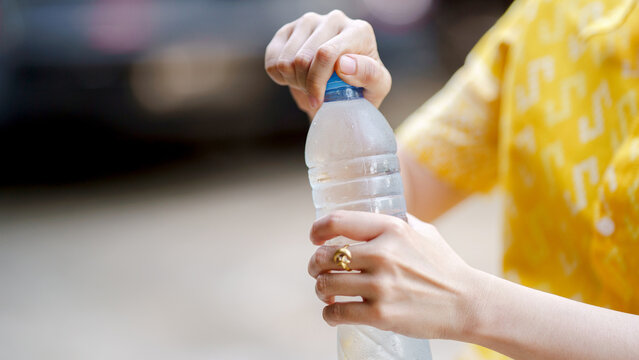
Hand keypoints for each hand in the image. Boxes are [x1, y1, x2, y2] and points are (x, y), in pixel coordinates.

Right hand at [264, 10, 391, 117]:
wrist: (343, 87)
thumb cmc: (363, 87)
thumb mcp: (376, 88)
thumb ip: (369, 75)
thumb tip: (343, 64)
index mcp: (359, 31)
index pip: (326, 53)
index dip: (317, 83)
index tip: (318, 102)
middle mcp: (334, 19)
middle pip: (303, 58)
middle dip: (306, 86)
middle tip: (316, 96)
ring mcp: (308, 22)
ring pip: (285, 61)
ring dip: (293, 82)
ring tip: (309, 86)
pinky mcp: (288, 30)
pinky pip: (272, 60)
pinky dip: (280, 77)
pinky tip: (296, 78)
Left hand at [307, 211, 481, 339]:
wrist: (467, 303)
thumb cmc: (444, 266)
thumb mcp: (423, 232)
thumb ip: (395, 222)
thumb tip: (366, 217)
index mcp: (391, 229)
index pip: (337, 222)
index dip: (318, 230)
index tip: (315, 238)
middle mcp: (382, 254)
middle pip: (325, 257)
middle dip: (315, 264)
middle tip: (318, 270)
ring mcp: (381, 286)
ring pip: (326, 285)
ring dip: (321, 290)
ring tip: (327, 292)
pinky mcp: (380, 315)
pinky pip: (336, 314)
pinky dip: (329, 315)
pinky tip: (334, 312)